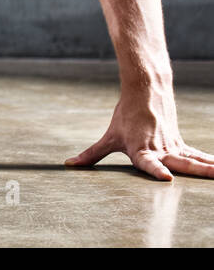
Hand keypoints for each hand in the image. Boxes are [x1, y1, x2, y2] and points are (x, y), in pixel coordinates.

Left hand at [66, 84, 213, 179]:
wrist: (145, 92)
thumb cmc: (125, 118)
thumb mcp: (108, 138)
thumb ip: (91, 155)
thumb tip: (69, 165)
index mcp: (140, 151)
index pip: (149, 164)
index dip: (156, 171)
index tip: (166, 177)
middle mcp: (159, 151)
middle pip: (180, 163)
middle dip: (195, 172)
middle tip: (209, 177)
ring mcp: (172, 147)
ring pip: (193, 160)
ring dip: (208, 168)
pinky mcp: (180, 144)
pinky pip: (197, 155)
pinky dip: (210, 162)